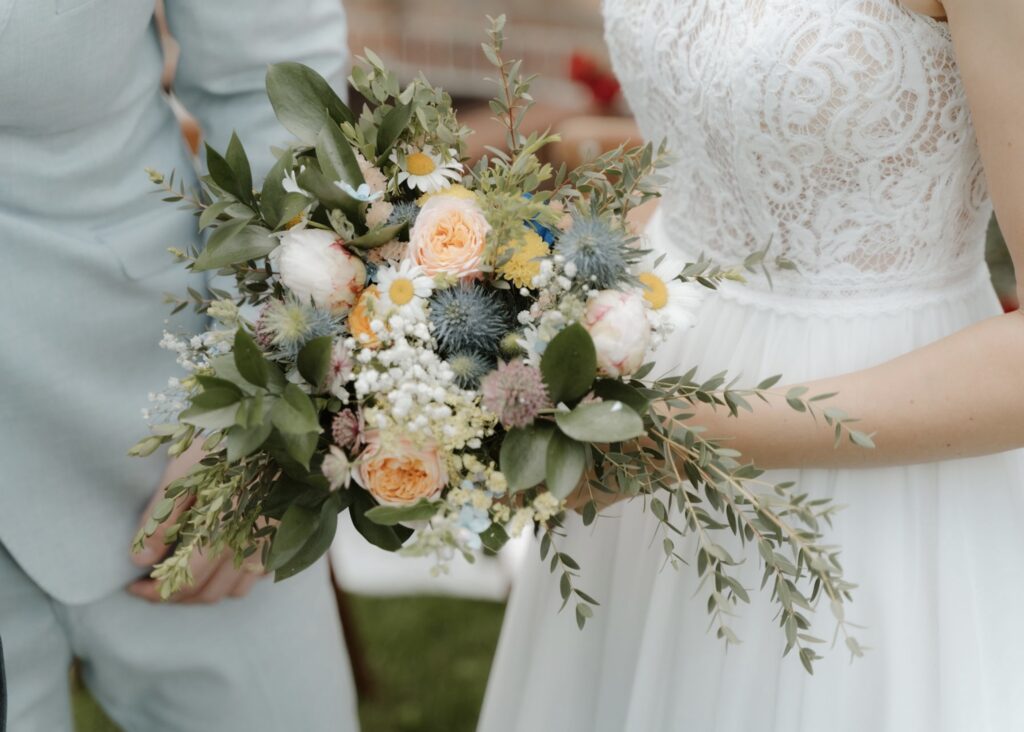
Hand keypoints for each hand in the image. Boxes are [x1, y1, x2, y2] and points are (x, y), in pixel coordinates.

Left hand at [127, 443, 263, 603]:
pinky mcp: (283, 538)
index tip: (134, 587)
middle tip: (154, 585)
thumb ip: (161, 519)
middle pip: (208, 594)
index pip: (184, 583)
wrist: (276, 432)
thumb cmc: (224, 449)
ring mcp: (268, 545)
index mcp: (218, 534)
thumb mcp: (183, 475)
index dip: (154, 592)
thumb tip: (139, 561)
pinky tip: (221, 561)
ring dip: (207, 591)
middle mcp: (246, 547)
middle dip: (176, 596)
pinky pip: (259, 576)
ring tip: (186, 576)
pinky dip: (237, 578)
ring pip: (235, 590)